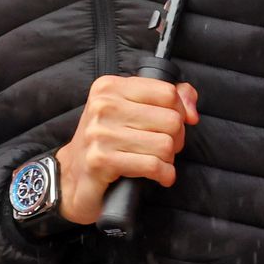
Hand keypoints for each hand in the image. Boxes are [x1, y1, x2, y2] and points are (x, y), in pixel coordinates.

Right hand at [55, 75, 199, 224]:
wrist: (72, 176)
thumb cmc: (106, 142)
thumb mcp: (131, 111)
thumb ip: (167, 100)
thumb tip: (191, 111)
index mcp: (109, 87)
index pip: (167, 92)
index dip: (180, 112)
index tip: (174, 126)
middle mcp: (103, 105)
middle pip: (171, 120)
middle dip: (176, 140)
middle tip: (163, 148)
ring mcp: (100, 133)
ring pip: (165, 144)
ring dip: (168, 160)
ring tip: (156, 162)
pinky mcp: (101, 160)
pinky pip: (152, 165)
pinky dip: (164, 175)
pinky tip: (158, 176)